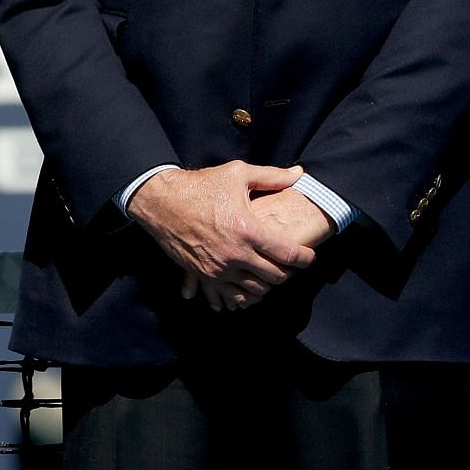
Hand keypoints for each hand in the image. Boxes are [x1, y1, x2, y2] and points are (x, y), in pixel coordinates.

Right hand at [126, 162, 317, 310]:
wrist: (160, 201)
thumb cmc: (199, 186)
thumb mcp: (236, 174)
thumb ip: (272, 176)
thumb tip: (299, 175)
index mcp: (247, 230)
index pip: (289, 254)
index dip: (305, 258)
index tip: (309, 256)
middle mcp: (235, 254)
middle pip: (276, 276)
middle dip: (288, 272)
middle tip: (288, 264)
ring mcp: (218, 268)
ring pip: (257, 290)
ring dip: (268, 284)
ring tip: (269, 272)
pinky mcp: (204, 275)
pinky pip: (233, 295)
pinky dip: (246, 293)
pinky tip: (249, 282)